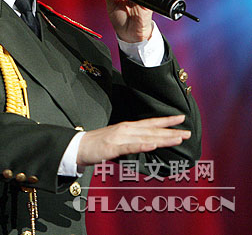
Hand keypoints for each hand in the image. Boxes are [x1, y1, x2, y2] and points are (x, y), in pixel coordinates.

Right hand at [76, 115, 190, 165]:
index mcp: (127, 127)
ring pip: (145, 138)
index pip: (150, 123)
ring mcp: (119, 138)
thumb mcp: (117, 140)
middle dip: (170, 131)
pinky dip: (142, 146)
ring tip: (177, 139)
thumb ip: (132, 140)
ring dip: (162, 138)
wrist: (79, 146)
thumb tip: (148, 143)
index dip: (166, 120)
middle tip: (188, 132)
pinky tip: (152, 146)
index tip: (181, 118)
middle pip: (152, 130)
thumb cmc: (97, 144)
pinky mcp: (112, 147)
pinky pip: (130, 147)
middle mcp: (126, 129)